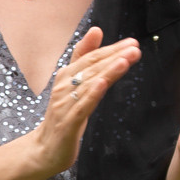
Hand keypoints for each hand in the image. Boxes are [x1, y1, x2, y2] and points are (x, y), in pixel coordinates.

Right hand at [32, 28, 141, 176]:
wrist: (44, 149)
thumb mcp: (75, 84)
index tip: (132, 42)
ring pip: (88, 84)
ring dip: (107, 71)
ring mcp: (65, 104)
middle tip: (134, 47)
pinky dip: (92, 94)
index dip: (111, 49)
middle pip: (91, 68)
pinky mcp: (68, 123)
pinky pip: (81, 106)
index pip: (91, 58)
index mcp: (67, 76)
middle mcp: (64, 87)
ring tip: (125, 60)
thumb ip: (84, 58)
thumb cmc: (64, 115)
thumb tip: (96, 30)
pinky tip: (103, 84)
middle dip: (113, 56)